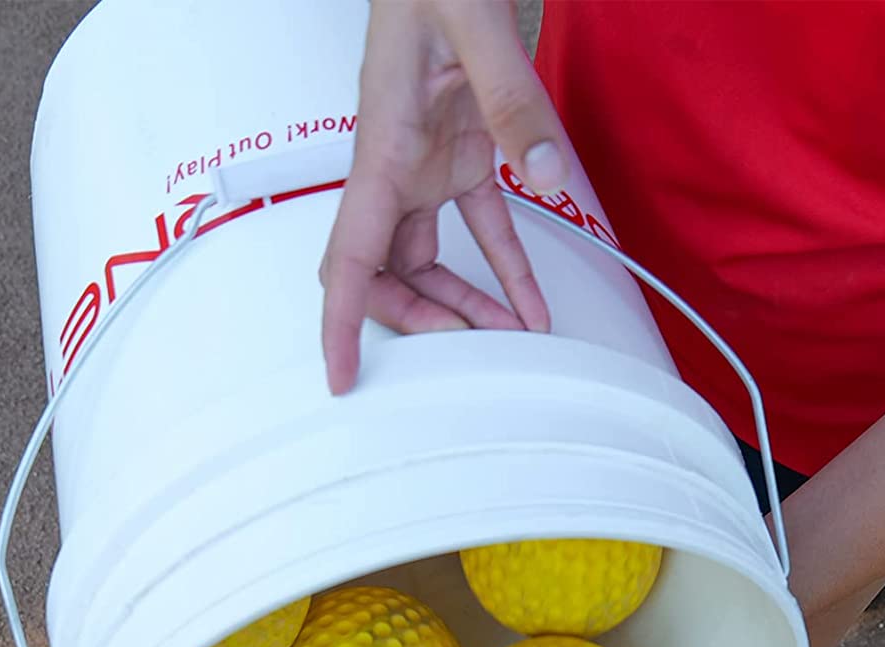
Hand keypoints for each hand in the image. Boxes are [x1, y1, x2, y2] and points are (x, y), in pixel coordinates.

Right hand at [320, 0, 567, 393]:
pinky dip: (505, 269)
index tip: (340, 374)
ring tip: (512, 335)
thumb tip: (545, 174)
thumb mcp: (475, 25)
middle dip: (419, 321)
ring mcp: (425, 164)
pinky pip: (479, 229)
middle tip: (468, 351)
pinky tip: (531, 302)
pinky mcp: (458, 154)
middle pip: (383, 274)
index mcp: (382, 148)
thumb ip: (512, 101)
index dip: (339, 322)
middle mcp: (394, 166)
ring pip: (425, 262)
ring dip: (464, 304)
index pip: (349, 257)